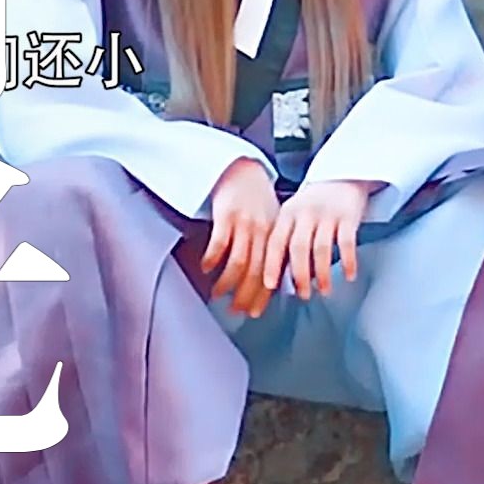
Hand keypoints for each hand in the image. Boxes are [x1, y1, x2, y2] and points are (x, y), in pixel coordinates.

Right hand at [201, 158, 279, 316]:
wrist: (244, 171)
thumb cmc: (258, 201)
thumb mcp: (272, 224)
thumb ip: (271, 250)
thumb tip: (271, 283)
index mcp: (276, 237)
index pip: (272, 273)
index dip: (263, 296)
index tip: (254, 312)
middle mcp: (263, 232)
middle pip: (256, 273)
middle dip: (245, 296)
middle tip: (234, 310)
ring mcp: (245, 224)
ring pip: (238, 263)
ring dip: (227, 283)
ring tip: (218, 294)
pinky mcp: (227, 215)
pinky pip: (220, 243)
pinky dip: (213, 259)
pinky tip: (207, 268)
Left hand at [261, 180, 368, 309]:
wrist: (343, 175)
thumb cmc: (314, 203)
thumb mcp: (294, 214)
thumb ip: (285, 239)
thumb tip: (277, 277)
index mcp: (287, 213)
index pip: (275, 242)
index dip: (271, 264)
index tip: (269, 285)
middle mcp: (305, 213)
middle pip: (298, 248)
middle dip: (299, 275)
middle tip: (302, 295)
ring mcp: (328, 213)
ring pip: (321, 248)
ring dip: (322, 273)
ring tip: (324, 290)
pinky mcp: (348, 215)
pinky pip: (347, 242)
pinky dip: (348, 261)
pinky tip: (349, 275)